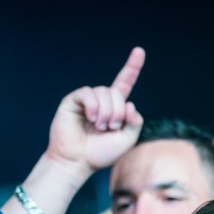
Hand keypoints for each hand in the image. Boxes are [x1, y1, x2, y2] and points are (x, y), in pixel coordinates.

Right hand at [46, 47, 145, 174]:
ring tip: (99, 127)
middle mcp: (101, 101)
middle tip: (110, 128)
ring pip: (104, 92)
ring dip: (106, 112)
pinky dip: (93, 106)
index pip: (125, 83)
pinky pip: (88, 93)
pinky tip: (90, 118)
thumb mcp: (127, 140)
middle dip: (118, 111)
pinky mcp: (73, 100)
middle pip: (117, 92)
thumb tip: (129, 103)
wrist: (78, 161)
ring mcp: (87, 100)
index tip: (139, 51)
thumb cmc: (101, 153)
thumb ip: (135, 121)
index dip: (132, 67)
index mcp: (115, 107)